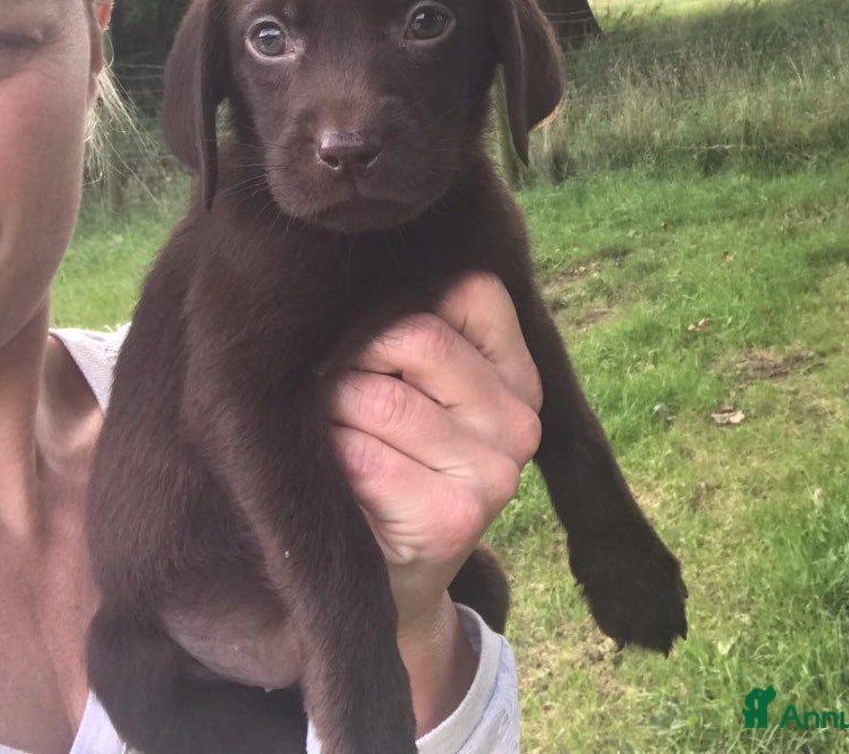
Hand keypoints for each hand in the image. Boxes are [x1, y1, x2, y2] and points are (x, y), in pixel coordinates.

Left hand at [327, 270, 542, 634]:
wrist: (391, 580)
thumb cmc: (394, 458)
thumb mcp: (423, 388)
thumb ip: (420, 330)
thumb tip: (364, 268)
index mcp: (521, 377)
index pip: (470, 291)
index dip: (400, 302)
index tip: (366, 333)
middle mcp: (521, 424)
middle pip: (415, 336)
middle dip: (351, 356)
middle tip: (327, 387)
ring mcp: (494, 474)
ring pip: (379, 395)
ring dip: (329, 411)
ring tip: (328, 431)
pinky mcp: (450, 518)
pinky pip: (362, 455)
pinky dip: (328, 458)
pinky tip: (333, 475)